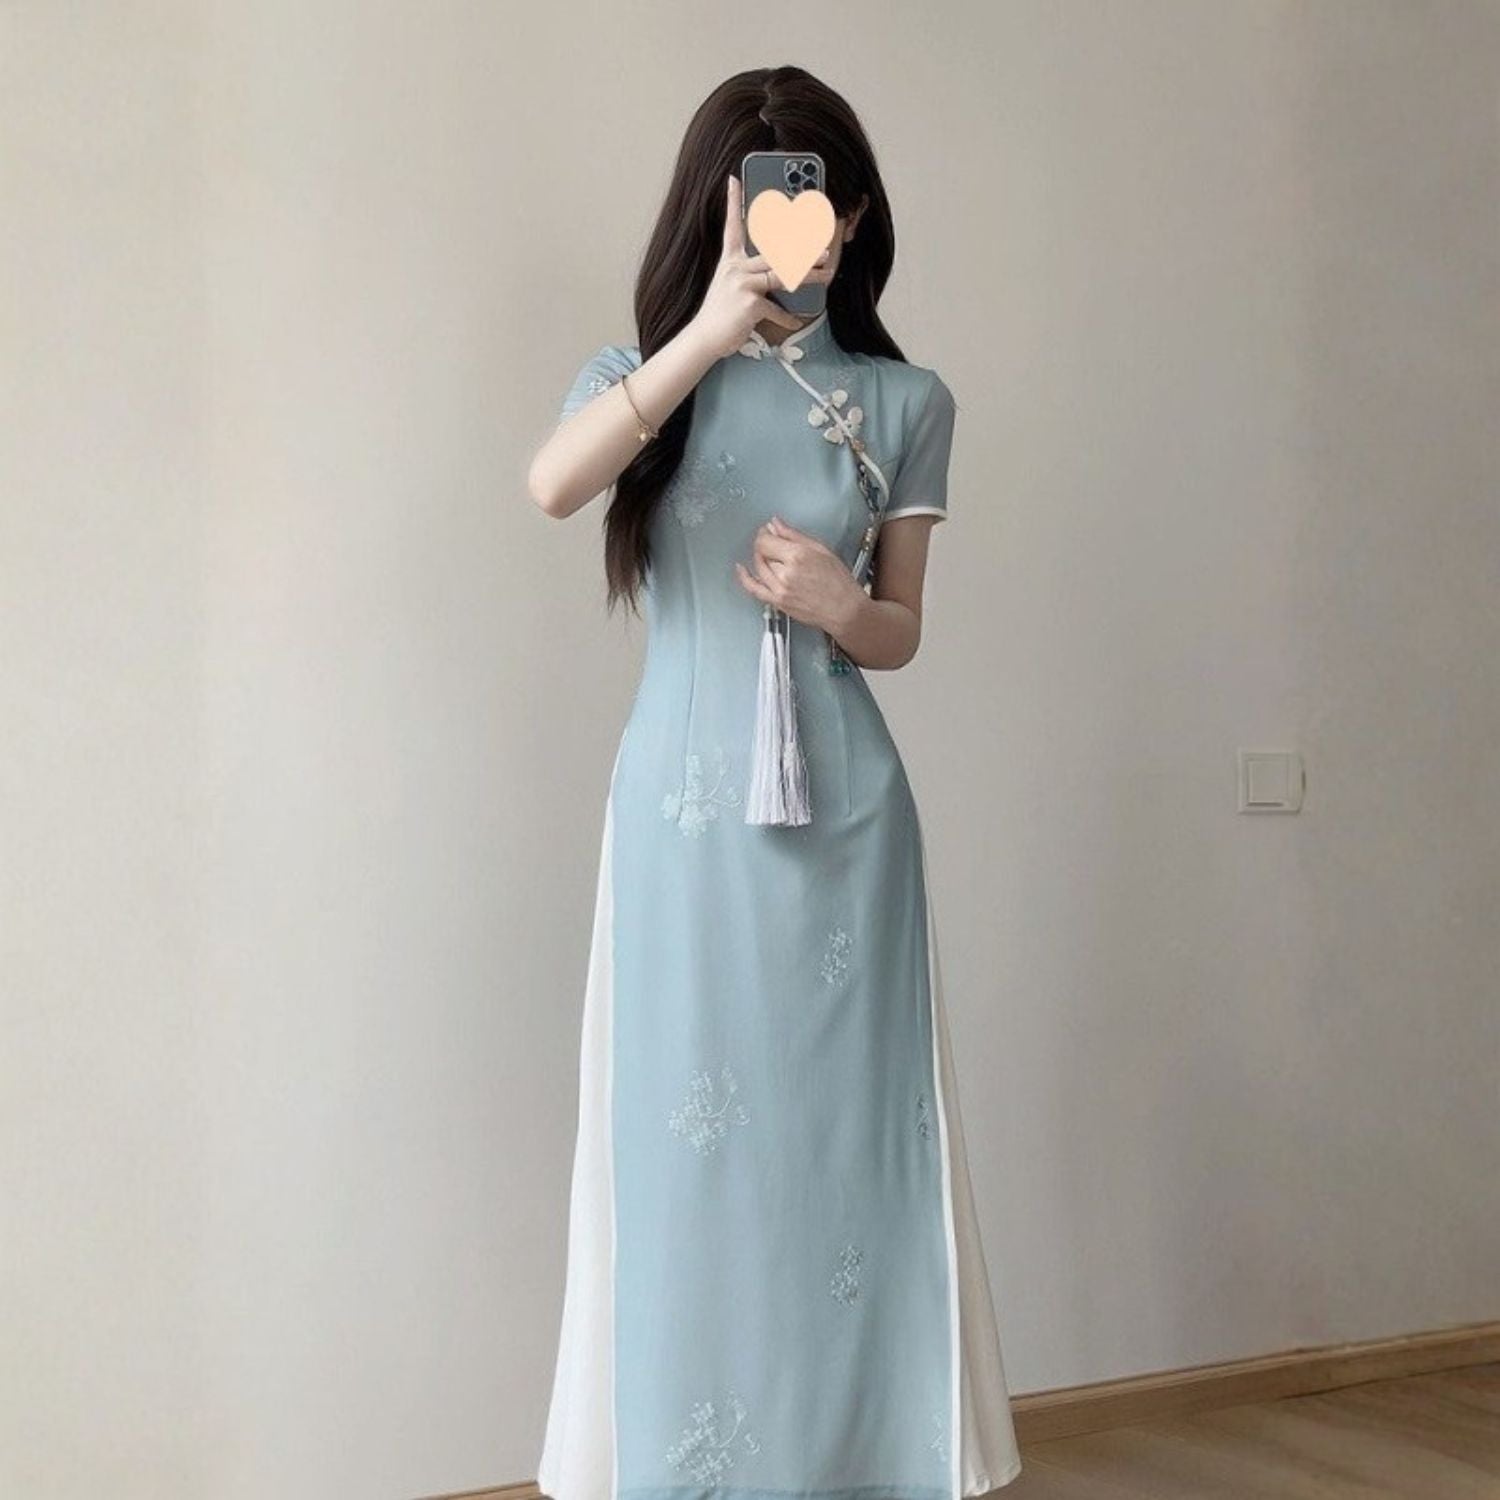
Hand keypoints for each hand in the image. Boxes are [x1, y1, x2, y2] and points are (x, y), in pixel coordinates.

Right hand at [689, 174, 833, 361]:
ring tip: (826, 274)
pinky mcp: (749, 305)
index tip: (734, 180)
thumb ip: (750, 275)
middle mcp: (735, 268)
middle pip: (774, 253)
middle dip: (802, 249)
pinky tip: (796, 320)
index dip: (732, 202)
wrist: (704, 338)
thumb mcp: (730, 286)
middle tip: (824, 248)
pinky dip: (787, 317)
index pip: (731, 227)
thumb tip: (779, 271)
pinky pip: (776, 309)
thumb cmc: (720, 313)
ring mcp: (742, 285)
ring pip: (782, 275)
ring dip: (808, 276)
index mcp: (730, 261)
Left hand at [734, 516, 865, 634]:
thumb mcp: (821, 550)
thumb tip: (776, 524)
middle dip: (764, 544)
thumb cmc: (838, 582)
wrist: (843, 609)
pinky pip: (754, 588)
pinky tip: (741, 569)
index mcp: (797, 556)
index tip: (768, 531)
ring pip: (758, 567)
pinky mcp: (777, 602)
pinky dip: (745, 578)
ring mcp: (779, 589)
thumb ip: (794, 536)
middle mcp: (785, 573)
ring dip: (759, 557)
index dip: (764, 534)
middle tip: (770, 541)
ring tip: (767, 553)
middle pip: (761, 553)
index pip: (766, 540)